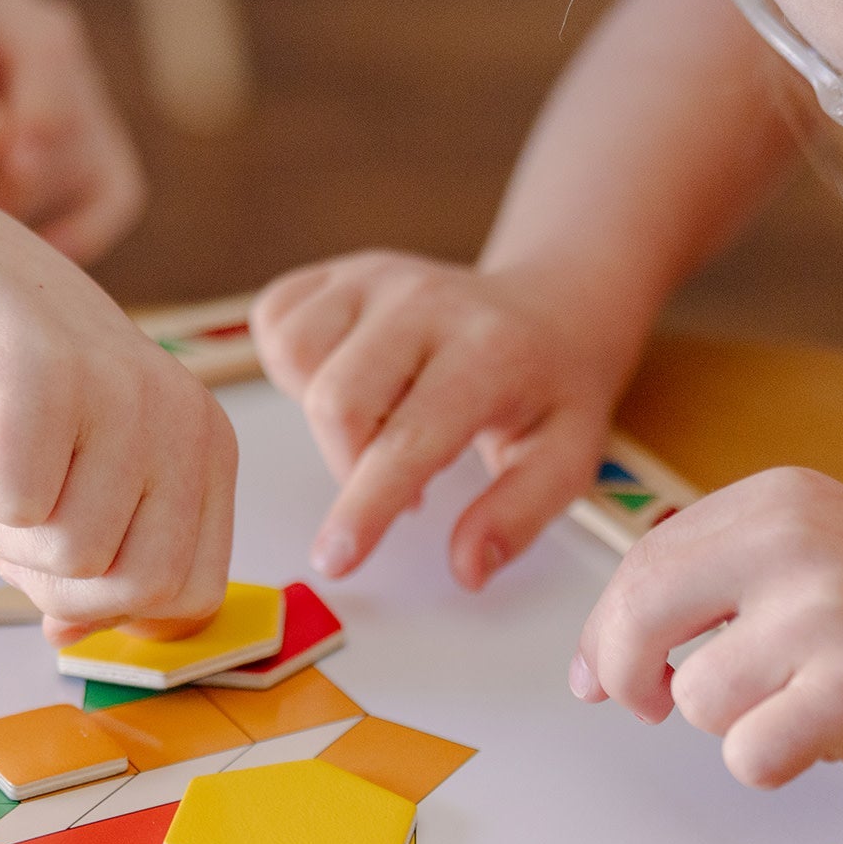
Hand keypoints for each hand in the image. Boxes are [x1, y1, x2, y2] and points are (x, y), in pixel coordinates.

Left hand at [0, 0, 144, 263]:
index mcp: (8, 9)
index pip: (49, 52)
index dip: (41, 109)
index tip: (15, 163)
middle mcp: (65, 52)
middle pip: (70, 125)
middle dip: (18, 178)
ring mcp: (93, 109)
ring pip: (91, 170)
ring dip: (32, 207)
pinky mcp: (106, 165)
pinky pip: (114, 204)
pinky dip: (79, 235)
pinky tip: (35, 250)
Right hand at [0, 170, 233, 642]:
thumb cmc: (13, 395)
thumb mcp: (81, 487)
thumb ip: (99, 568)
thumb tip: (75, 635)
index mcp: (208, 450)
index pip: (195, 595)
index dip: (120, 608)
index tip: (70, 568)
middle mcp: (183, 420)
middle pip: (141, 588)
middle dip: (63, 586)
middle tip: (23, 520)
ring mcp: (122, 394)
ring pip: (74, 555)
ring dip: (10, 534)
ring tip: (0, 463)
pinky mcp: (45, 377)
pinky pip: (16, 505)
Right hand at [252, 252, 621, 589]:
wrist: (550, 311)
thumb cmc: (553, 393)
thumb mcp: (566, 462)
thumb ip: (517, 517)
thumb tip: (466, 571)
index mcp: (489, 352)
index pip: (410, 438)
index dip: (366, 505)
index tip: (334, 560)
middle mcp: (425, 302)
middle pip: (337, 402)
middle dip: (349, 468)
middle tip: (403, 484)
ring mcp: (376, 277)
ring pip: (296, 355)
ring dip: (323, 416)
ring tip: (380, 425)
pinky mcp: (339, 272)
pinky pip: (276, 322)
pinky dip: (296, 368)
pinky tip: (353, 385)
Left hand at [569, 468, 842, 788]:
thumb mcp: (821, 555)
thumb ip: (724, 580)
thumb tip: (606, 650)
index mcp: (778, 500)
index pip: (644, 560)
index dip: (606, 629)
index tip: (597, 672)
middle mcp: (793, 541)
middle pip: (640, 613)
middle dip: (627, 673)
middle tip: (648, 705)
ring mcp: (824, 613)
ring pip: (698, 698)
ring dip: (738, 723)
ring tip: (808, 703)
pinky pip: (749, 754)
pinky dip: (776, 764)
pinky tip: (830, 738)